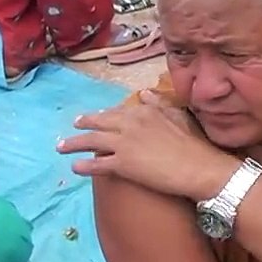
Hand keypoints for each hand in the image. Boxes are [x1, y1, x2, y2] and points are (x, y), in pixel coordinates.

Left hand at [58, 91, 233, 200]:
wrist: (198, 167)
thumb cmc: (194, 143)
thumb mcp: (178, 115)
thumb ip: (158, 104)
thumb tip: (143, 93)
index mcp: (143, 111)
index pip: (117, 111)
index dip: (104, 115)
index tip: (96, 117)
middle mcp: (129, 124)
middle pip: (99, 122)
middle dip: (84, 124)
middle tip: (74, 126)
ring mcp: (123, 144)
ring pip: (91, 141)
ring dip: (74, 143)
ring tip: (62, 146)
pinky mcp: (122, 165)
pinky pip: (97, 164)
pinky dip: (84, 166)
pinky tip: (75, 167)